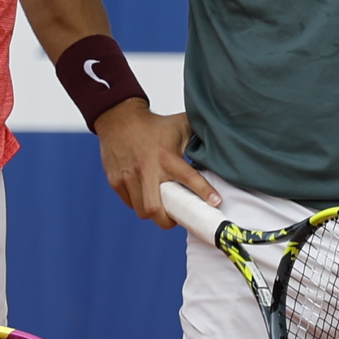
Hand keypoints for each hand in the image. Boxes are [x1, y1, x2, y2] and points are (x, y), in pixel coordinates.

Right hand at [91, 100, 214, 226]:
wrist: (118, 117)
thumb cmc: (152, 124)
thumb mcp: (179, 125)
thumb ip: (199, 134)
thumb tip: (222, 139)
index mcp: (167, 157)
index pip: (189, 178)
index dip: (204, 193)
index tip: (216, 203)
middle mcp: (148, 169)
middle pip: (156, 209)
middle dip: (168, 221)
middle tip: (176, 218)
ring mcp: (129, 177)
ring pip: (142, 210)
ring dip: (154, 213)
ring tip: (161, 207)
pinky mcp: (116, 180)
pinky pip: (130, 203)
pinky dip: (138, 204)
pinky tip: (145, 196)